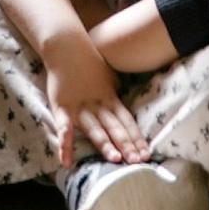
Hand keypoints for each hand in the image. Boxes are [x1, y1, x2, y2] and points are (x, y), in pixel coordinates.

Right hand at [43, 35, 149, 166]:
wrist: (67, 47)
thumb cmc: (89, 61)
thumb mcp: (110, 76)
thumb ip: (116, 92)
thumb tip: (125, 102)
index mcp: (110, 98)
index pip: (127, 121)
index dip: (137, 138)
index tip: (146, 153)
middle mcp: (98, 105)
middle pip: (115, 128)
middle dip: (127, 145)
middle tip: (137, 162)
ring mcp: (80, 108)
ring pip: (95, 129)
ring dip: (105, 145)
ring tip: (115, 160)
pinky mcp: (62, 108)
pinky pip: (64, 129)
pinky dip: (64, 146)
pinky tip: (66, 161)